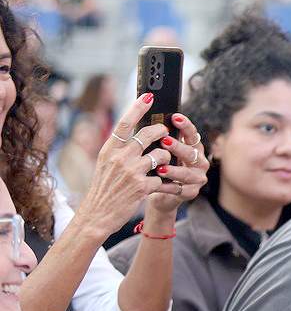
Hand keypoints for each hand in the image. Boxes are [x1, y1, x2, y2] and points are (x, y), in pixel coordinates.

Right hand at [74, 93, 170, 237]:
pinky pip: (165, 179)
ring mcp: (131, 171)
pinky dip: (171, 184)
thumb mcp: (105, 164)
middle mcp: (119, 157)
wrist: (96, 215)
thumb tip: (135, 133)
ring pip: (161, 155)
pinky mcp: (142, 186)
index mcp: (110, 150)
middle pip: (148, 134)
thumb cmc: (104, 189)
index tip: (149, 96)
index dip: (138, 107)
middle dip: (162, 133)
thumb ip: (119, 149)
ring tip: (164, 168)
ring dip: (167, 160)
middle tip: (166, 135)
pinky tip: (173, 187)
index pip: (125, 123)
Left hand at [144, 113, 210, 214]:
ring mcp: (197, 178)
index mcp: (193, 147)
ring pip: (187, 173)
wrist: (157, 191)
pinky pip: (180, 189)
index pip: (192, 134)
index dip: (185, 125)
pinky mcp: (191, 192)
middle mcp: (199, 161)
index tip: (175, 117)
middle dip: (178, 147)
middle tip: (164, 141)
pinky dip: (168, 186)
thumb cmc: (157, 165)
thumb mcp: (158, 150)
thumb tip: (148, 119)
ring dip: (174, 170)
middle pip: (192, 153)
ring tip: (160, 168)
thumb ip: (160, 138)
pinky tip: (157, 183)